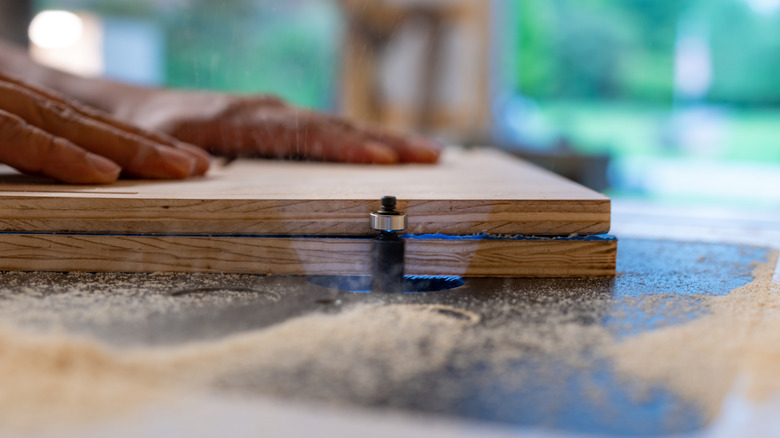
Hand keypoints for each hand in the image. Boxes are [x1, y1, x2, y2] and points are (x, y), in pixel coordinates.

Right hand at [0, 74, 209, 183]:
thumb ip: (24, 152)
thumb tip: (80, 177)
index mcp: (12, 107)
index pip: (80, 126)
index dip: (132, 144)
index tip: (179, 162)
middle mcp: (10, 98)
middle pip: (88, 124)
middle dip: (149, 146)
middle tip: (200, 165)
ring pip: (68, 126)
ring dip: (128, 148)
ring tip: (178, 167)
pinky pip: (23, 138)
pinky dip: (65, 155)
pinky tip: (107, 172)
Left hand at [114, 90, 442, 163]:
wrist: (142, 111)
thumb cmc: (150, 133)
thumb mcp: (154, 145)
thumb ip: (175, 157)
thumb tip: (200, 170)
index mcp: (243, 119)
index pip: (302, 134)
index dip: (342, 148)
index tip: (380, 160)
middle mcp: (269, 111)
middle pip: (335, 127)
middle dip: (385, 142)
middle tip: (431, 155)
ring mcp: (279, 114)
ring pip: (340, 126)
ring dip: (386, 139)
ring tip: (431, 152)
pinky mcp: (283, 123)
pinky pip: (331, 131)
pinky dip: (366, 140)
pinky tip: (393, 150)